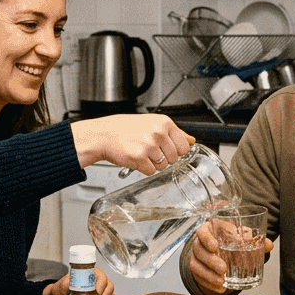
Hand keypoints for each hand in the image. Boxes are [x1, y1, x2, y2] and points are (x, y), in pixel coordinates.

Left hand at [42, 266, 117, 294]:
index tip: (95, 294)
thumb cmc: (61, 291)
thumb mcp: (62, 286)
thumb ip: (66, 282)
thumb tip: (71, 281)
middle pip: (109, 286)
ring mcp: (101, 290)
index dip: (100, 286)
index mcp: (90, 273)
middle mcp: (98, 280)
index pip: (102, 277)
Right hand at [70, 114, 192, 172]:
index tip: (165, 149)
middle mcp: (158, 133)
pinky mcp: (139, 158)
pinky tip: (135, 159)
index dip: (175, 151)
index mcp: (164, 122)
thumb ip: (174, 133)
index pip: (184, 146)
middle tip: (149, 151)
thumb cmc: (124, 129)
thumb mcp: (152, 123)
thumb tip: (192, 140)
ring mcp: (149, 145)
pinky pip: (151, 172)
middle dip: (163, 158)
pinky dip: (144, 169)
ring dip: (153, 164)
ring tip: (141, 153)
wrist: (102, 135)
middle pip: (175, 158)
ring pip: (164, 166)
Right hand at [187, 218, 273, 294]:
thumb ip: (253, 240)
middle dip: (211, 261)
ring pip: (197, 266)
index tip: (215, 246)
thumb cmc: (230, 240)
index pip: (203, 231)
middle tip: (223, 268)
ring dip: (209, 275)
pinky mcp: (197, 269)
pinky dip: (209, 284)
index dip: (207, 239)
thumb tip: (268, 245)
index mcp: (210, 230)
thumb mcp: (240, 238)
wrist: (221, 251)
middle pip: (199, 250)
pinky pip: (199, 278)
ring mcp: (196, 257)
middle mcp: (200, 243)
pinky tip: (219, 288)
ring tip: (222, 281)